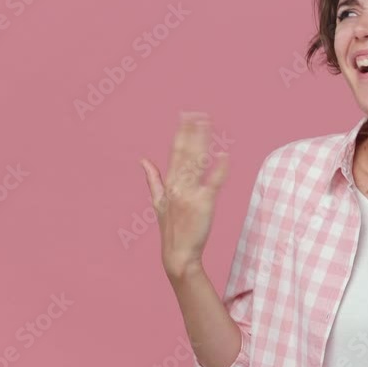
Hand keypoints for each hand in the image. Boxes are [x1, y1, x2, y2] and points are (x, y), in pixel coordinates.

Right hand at [140, 112, 228, 281]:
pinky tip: (224, 154)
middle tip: (198, 112)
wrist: (178, 254)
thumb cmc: (172, 228)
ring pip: (197, 162)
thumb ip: (153, 178)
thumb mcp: (158, 201)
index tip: (185, 115)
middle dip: (191, 131)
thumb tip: (143, 159)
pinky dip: (218, 169)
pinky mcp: (204, 204)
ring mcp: (190, 194)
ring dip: (202, 141)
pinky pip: (212, 183)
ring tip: (208, 124)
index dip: (181, 132)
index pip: (175, 151)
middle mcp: (178, 185)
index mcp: (169, 183)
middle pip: (185, 152)